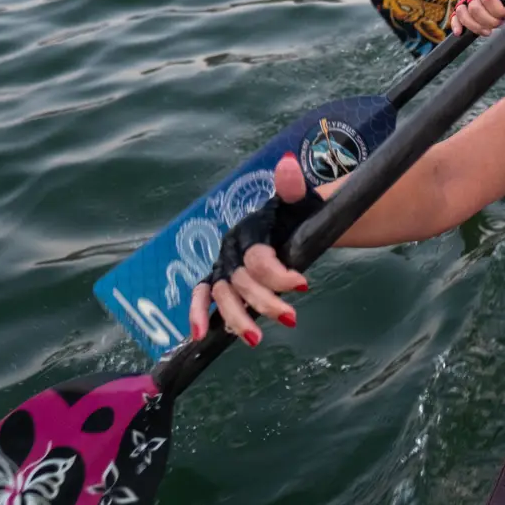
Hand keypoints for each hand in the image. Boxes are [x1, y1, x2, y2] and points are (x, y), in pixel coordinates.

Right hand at [188, 155, 320, 345]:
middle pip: (241, 281)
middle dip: (264, 302)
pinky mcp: (221, 280)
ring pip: (223, 295)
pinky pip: (203, 298)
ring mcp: (224, 266)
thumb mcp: (300, 199)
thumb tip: (289, 164)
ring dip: (237, 318)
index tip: (305, 285)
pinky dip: (199, 315)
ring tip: (257, 340)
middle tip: (292, 318)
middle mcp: (231, 249)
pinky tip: (200, 337)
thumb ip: (292, 186)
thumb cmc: (299, 213)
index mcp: (249, 230)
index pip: (258, 257)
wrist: (295, 221)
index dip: (278, 274)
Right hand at [451, 0, 504, 36]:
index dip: (497, 10)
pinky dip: (456, 24)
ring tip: (488, 31)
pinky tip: (460, 33)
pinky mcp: (464, 8)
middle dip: (488, 20)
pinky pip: (455, 16)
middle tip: (499, 24)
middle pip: (475, 7)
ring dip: (475, 25)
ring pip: (462, 12)